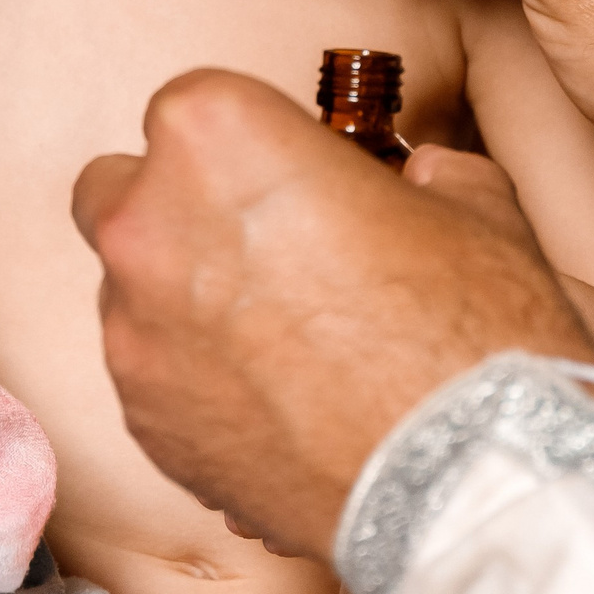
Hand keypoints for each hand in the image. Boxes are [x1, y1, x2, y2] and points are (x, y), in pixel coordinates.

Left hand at [73, 71, 593, 561]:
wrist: (468, 485)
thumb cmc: (469, 331)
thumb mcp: (471, 205)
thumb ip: (421, 174)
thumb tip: (420, 179)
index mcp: (212, 137)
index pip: (191, 108)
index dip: (243, 140)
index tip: (284, 173)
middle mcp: (146, 225)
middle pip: (122, 190)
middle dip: (177, 208)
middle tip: (259, 246)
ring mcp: (133, 333)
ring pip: (133, 292)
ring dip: (186, 303)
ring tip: (282, 345)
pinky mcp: (143, 424)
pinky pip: (155, 380)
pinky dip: (197, 384)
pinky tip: (277, 407)